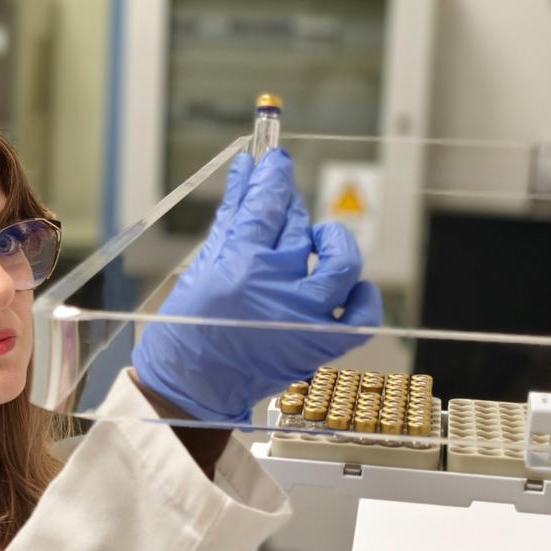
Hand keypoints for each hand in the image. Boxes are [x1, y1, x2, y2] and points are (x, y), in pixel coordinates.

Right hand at [131, 149, 382, 422]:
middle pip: (297, 226)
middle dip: (289, 205)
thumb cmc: (187, 331)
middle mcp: (276, 286)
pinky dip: (363, 297)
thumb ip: (230, 217)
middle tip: (279, 203)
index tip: (274, 160)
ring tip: (320, 240)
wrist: (192, 390)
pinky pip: (361, 315)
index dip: (273, 174)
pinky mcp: (319, 344)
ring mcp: (303, 317)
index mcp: (240, 264)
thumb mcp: (201, 267)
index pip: (267, 202)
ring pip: (340, 262)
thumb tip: (246, 169)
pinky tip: (349, 286)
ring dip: (333, 241)